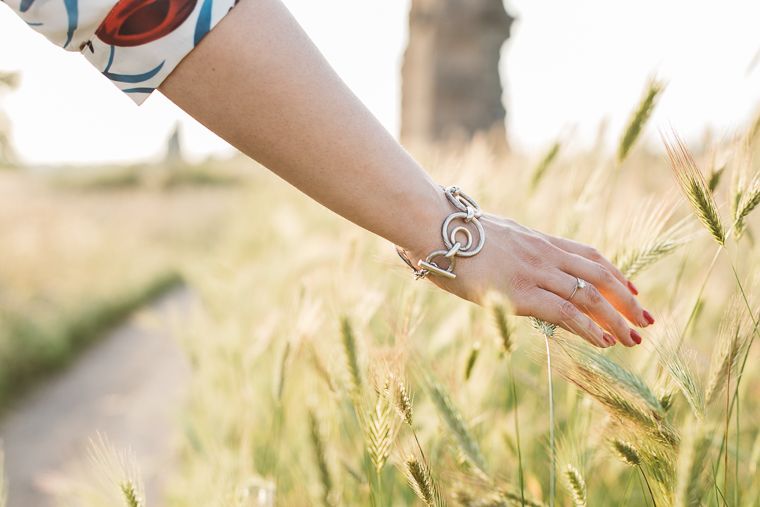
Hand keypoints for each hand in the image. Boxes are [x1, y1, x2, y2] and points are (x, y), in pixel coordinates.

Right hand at [410, 215, 652, 347]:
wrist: (435, 227)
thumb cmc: (451, 234)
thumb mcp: (491, 239)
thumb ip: (508, 251)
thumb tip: (504, 260)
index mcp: (537, 241)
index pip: (587, 255)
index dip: (613, 272)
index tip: (630, 287)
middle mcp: (544, 254)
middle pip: (599, 274)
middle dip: (626, 298)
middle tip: (646, 317)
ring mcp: (534, 271)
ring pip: (589, 295)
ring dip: (617, 318)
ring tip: (634, 338)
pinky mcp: (520, 292)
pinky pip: (564, 311)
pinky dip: (589, 327)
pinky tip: (605, 341)